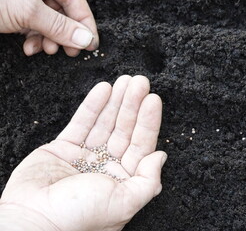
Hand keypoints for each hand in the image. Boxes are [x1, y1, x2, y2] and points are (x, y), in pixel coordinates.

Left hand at [0, 0, 98, 55]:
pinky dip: (33, 38)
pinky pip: (33, 25)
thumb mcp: (28, 12)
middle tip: (69, 52)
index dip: (85, 24)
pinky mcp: (15, 10)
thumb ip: (60, 26)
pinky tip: (29, 47)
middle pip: (63, 12)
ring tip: (44, 50)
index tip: (90, 44)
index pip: (76, 1)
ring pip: (48, 22)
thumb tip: (86, 39)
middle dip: (64, 35)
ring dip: (48, 40)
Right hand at [0, 75, 166, 230]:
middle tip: (140, 82)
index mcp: (123, 180)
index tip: (153, 99)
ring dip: (116, 101)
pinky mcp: (64, 148)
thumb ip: (148, 181)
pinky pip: (82, 123)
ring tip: (125, 81)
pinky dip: (93, 106)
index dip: (148, 121)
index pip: (141, 144)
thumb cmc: (79, 217)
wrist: (33, 220)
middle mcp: (106, 167)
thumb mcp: (123, 203)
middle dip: (133, 105)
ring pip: (105, 123)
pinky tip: (104, 90)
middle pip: (124, 130)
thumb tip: (161, 156)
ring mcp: (85, 156)